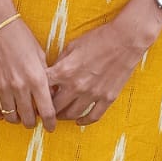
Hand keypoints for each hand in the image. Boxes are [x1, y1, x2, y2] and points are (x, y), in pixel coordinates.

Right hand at [0, 17, 56, 131]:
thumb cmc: (21, 36)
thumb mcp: (40, 55)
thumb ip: (45, 77)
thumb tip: (49, 95)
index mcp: (37, 78)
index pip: (47, 111)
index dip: (50, 123)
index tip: (51, 127)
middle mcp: (20, 86)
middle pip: (28, 118)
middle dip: (33, 122)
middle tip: (34, 121)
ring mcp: (1, 86)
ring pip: (11, 116)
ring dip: (17, 119)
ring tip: (19, 116)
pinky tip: (3, 113)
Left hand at [48, 0, 161, 124]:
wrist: (125, 40)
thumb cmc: (98, 38)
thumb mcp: (72, 46)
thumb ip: (60, 62)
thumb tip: (51, 75)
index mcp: (65, 71)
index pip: (43, 89)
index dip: (37, 93)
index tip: (36, 96)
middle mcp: (76, 86)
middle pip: (55, 107)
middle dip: (48, 109)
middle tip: (45, 110)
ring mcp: (92, 94)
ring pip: (72, 114)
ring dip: (63, 116)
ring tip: (60, 115)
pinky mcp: (107, 98)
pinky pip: (93, 116)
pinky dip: (84, 121)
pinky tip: (79, 121)